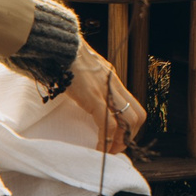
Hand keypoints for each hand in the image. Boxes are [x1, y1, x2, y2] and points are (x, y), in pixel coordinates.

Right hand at [64, 38, 146, 152]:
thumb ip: (88, 81)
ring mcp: (105, 91)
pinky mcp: (93, 97)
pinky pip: (107, 123)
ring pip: (128, 121)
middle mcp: (113, 85)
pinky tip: (99, 148)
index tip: (118, 136)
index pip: (132, 105)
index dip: (129, 125)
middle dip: (129, 136)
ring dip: (120, 141)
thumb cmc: (65, 56)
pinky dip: (106, 140)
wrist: (59, 45)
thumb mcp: (84, 69)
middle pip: (137, 115)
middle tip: (115, 148)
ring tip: (108, 151)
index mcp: (111, 79)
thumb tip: (79, 90)